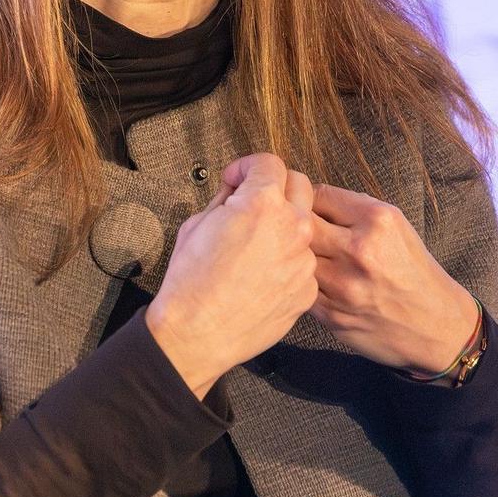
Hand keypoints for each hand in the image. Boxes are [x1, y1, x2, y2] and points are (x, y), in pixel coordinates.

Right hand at [147, 153, 317, 396]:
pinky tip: (262, 275)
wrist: (198, 334)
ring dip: (284, 226)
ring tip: (256, 246)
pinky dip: (287, 262)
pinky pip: (303, 263)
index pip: (269, 162)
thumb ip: (226, 201)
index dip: (248, 167)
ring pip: (305, 227)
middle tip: (254, 201)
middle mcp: (292, 227)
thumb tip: (237, 192)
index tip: (239, 178)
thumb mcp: (196, 225)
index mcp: (262, 204)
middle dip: (276, 186)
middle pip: (300, 184)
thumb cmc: (191, 283)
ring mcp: (303, 260)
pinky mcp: (307, 288)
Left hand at [300, 179, 478, 373]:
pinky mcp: (332, 314)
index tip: (310, 209)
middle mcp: (359, 250)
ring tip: (304, 258)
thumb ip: (353, 210)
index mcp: (377, 220)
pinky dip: (303, 284)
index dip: (308, 200)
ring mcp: (344, 285)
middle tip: (299, 231)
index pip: (319, 194)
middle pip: (301, 224)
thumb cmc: (412, 271)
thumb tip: (306, 196)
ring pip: (296, 258)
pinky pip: (301, 289)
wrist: (434, 325)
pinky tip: (317, 283)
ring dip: (296, 257)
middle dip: (296, 226)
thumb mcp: (396, 227)